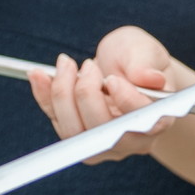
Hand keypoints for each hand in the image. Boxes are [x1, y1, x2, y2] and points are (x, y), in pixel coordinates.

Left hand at [28, 26, 189, 162]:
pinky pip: (56, 121)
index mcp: (157, 119)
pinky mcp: (77, 135)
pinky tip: (38, 74)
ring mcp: (102, 144)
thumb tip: (151, 78)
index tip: (112, 78)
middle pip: (102, 130)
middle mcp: (130, 139)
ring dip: (62, 94)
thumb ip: (146, 63)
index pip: (141, 121)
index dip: (125, 102)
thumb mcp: (145, 51)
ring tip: (65, 64)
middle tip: (87, 64)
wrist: (123, 68)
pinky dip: (44, 96)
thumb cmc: (138, 59)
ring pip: (74, 132)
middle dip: (86, 94)